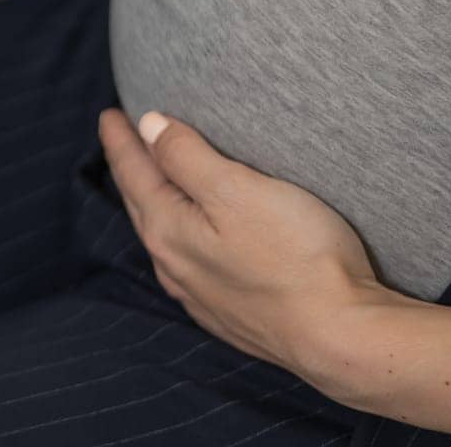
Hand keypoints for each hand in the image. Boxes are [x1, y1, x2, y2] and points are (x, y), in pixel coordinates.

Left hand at [100, 108, 450, 446]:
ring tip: (152, 182)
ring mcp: (201, 295)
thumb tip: (147, 125)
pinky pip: (189, 263)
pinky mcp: (230, 314)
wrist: (341, 338)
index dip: (121, 139)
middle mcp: (175, 266)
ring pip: (164, 236)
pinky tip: (191, 239)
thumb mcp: (236, 190)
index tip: (109, 114)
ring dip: (154, 203)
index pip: (134, 173)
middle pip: (142, 204)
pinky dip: (181, 235)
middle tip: (123, 139)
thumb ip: (185, 156)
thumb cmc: (295, 255)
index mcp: (168, 230)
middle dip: (130, 168)